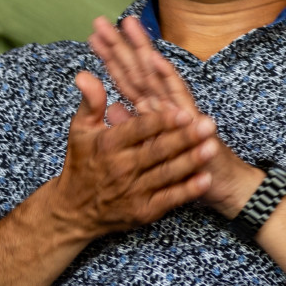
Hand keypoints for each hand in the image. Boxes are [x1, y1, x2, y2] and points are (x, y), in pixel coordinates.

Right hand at [46, 72, 216, 239]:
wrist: (73, 211)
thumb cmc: (82, 164)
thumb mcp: (80, 131)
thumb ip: (91, 101)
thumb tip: (85, 74)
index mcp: (108, 145)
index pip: (138, 130)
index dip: (160, 121)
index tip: (182, 111)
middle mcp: (120, 168)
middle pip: (157, 151)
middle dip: (184, 138)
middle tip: (208, 124)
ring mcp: (133, 192)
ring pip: (167, 174)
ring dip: (191, 161)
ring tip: (212, 148)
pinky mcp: (143, 211)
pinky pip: (169, 199)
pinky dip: (188, 190)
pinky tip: (205, 179)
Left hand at [89, 15, 263, 217]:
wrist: (217, 182)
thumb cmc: (186, 166)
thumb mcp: (150, 146)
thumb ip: (132, 125)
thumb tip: (113, 107)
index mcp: (151, 110)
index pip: (126, 78)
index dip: (110, 57)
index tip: (93, 37)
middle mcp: (164, 103)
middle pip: (137, 69)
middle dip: (119, 45)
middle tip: (100, 22)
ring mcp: (178, 108)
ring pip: (155, 74)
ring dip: (140, 49)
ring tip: (126, 26)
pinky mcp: (191, 118)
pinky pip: (177, 95)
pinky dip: (166, 75)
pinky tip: (153, 58)